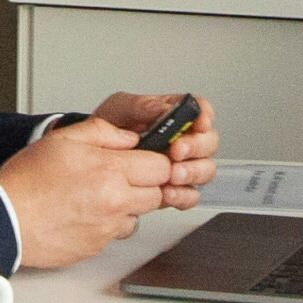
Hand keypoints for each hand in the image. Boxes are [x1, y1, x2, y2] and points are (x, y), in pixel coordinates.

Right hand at [0, 117, 171, 268]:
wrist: (5, 218)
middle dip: (146, 184)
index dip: (156, 161)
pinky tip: (85, 212)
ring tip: (98, 195)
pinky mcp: (95, 248)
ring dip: (127, 205)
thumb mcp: (64, 138)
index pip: (162, 167)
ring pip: (138, 216)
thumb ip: (104, 132)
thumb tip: (130, 138)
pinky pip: (115, 234)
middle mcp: (115, 203)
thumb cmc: (27, 180)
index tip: (146, 159)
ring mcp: (106, 229)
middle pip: (157, 194)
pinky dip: (107, 224)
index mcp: (110, 171)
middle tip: (121, 175)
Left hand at [89, 92, 220, 208]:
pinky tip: (167, 192)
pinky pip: (191, 195)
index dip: (205, 116)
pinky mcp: (175, 189)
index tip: (199, 123)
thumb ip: (142, 106)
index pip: (201, 111)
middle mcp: (184, 140)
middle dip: (196, 147)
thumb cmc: (108, 130)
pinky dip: (182, 195)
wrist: (93, 160)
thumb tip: (164, 108)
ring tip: (172, 174)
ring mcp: (182, 165)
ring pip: (205, 169)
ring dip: (192, 172)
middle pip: (209, 142)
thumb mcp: (120, 110)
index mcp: (174, 115)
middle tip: (177, 150)